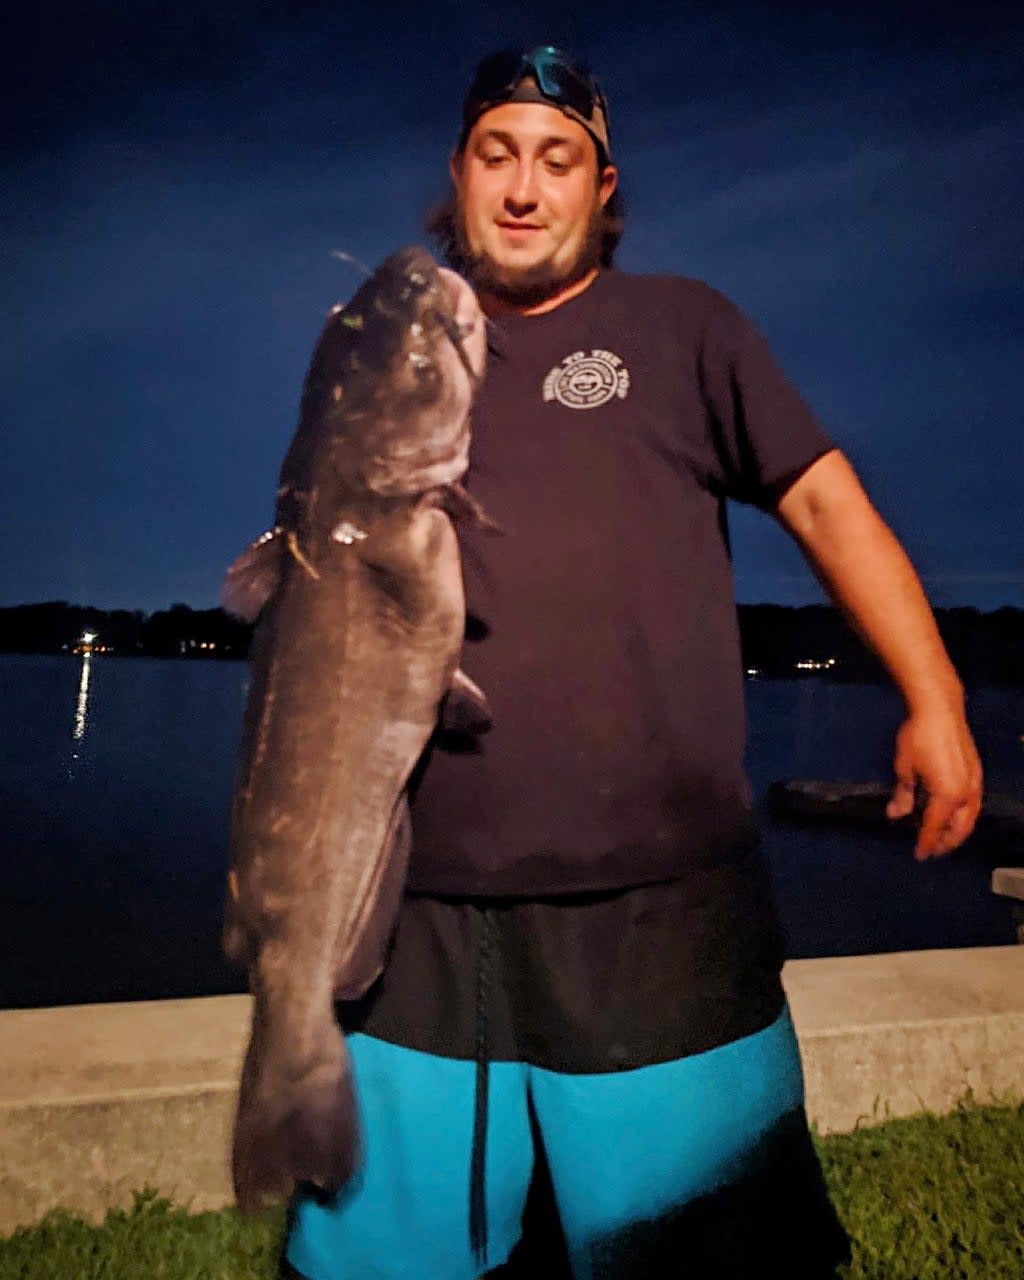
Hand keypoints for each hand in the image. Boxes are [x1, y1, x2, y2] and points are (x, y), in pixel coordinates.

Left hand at [886, 707, 982, 859]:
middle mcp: (965, 793)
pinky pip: (972, 803)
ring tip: (941, 836)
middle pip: (959, 828)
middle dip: (946, 842)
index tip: (919, 855)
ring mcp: (974, 782)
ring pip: (969, 817)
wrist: (941, 709)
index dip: (926, 843)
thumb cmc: (919, 737)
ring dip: (956, 830)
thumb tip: (896, 814)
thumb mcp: (905, 767)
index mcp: (947, 795)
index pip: (934, 827)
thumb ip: (903, 794)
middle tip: (932, 850)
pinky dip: (962, 815)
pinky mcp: (976, 773)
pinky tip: (951, 814)